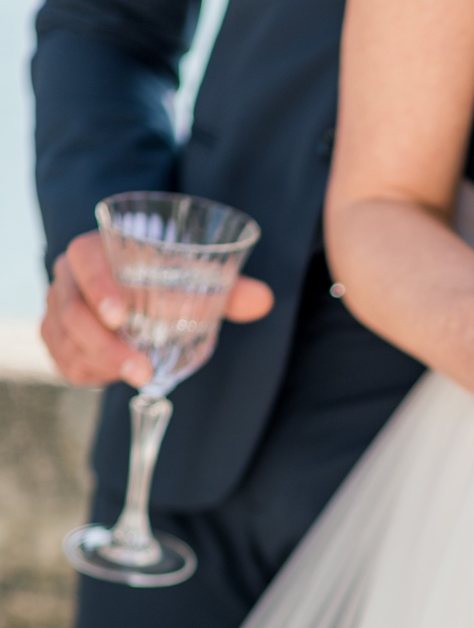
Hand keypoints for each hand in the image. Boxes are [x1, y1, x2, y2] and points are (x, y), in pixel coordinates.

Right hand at [40, 230, 273, 387]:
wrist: (131, 295)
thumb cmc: (162, 281)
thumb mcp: (192, 282)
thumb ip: (227, 290)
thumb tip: (263, 300)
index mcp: (96, 251)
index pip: (85, 261)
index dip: (99, 286)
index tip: (121, 315)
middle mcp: (68, 278)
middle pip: (72, 310)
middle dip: (105, 345)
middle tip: (142, 370)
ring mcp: (56, 310)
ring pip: (65, 341)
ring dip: (100, 363)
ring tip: (139, 375)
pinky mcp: (57, 339)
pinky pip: (64, 362)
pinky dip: (89, 373)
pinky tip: (115, 376)